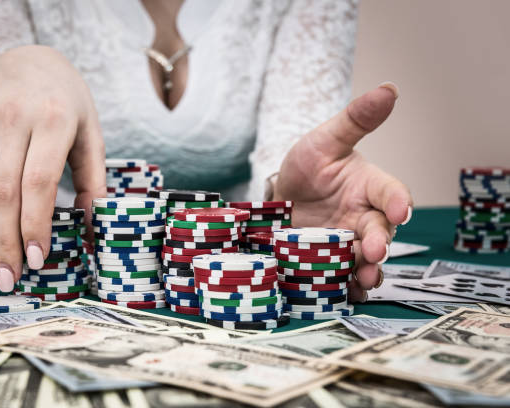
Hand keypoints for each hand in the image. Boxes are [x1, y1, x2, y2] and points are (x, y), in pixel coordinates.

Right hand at [0, 45, 105, 291]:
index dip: (36, 223)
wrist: (23, 58)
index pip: (38, 181)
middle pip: (4, 192)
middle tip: (11, 281)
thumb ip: (93, 177)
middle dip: (5, 242)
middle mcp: (12, 120)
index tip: (38, 259)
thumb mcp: (91, 129)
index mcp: (51, 118)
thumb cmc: (66, 99)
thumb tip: (91, 225)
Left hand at [274, 83, 411, 301]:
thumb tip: (389, 88)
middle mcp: (364, 215)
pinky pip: (343, 275)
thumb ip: (355, 119)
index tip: (400, 209)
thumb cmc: (309, 164)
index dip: (397, 200)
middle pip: (380, 230)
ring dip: (368, 269)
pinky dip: (346, 285)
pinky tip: (344, 293)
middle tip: (375, 249)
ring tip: (364, 279)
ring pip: (366, 257)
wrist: (283, 193)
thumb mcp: (326, 139)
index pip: (390, 191)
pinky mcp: (330, 260)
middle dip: (380, 240)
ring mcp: (347, 240)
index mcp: (368, 185)